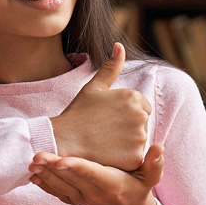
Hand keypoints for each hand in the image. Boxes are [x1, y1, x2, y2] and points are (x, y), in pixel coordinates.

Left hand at [29, 144, 164, 204]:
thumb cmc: (140, 190)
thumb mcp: (151, 177)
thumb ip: (154, 163)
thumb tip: (159, 147)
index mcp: (111, 185)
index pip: (92, 174)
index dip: (77, 167)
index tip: (62, 160)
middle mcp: (93, 193)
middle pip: (70, 179)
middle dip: (52, 167)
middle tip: (36, 155)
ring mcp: (82, 199)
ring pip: (60, 186)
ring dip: (45, 175)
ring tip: (31, 162)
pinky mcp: (75, 200)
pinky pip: (57, 193)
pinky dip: (45, 185)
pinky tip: (33, 174)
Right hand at [51, 43, 151, 170]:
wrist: (63, 141)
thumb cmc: (78, 113)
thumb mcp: (94, 87)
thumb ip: (111, 67)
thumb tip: (119, 45)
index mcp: (134, 97)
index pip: (142, 107)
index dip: (124, 114)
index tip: (108, 118)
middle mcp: (140, 115)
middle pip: (142, 124)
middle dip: (127, 128)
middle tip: (104, 131)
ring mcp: (139, 138)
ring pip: (139, 141)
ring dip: (127, 143)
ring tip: (105, 142)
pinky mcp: (135, 158)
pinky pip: (135, 158)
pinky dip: (124, 158)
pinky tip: (108, 154)